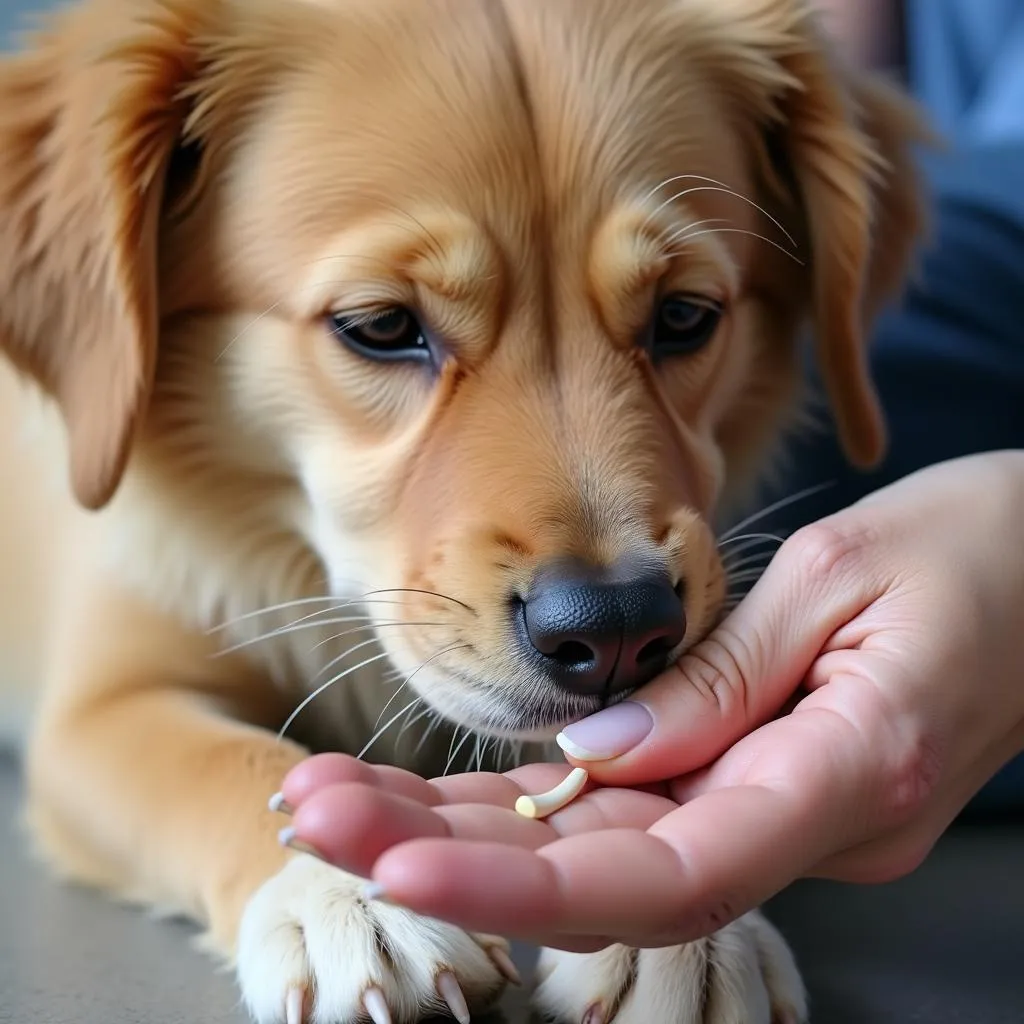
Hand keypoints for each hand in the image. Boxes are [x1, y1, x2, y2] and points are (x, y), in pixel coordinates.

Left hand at [278, 451, 1023, 949]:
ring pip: (604, 848)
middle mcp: (808, 823)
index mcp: (847, 773)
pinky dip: (531, 805)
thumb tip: (589, 759)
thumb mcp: (841, 581)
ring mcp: (780, 812)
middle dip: (448, 857)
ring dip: (465, 832)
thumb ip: (716, 681)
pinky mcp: (757, 783)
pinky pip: (634, 808)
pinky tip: (436, 798)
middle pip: (608, 875)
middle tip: (312, 810)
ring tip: (336, 797)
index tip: (399, 867)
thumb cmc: (970, 553)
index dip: (530, 884)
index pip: (671, 872)